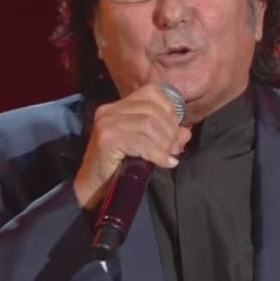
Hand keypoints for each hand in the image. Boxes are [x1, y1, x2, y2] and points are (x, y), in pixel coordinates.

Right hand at [73, 84, 191, 209]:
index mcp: (118, 106)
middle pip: (153, 110)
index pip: (152, 92)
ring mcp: (107, 123)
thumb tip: (186, 132)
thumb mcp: (146, 146)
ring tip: (168, 156)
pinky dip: (158, 154)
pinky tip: (164, 163)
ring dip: (164, 143)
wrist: (93, 188)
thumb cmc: (119, 166)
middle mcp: (110, 110)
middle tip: (174, 149)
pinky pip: (142, 142)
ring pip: (149, 124)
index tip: (174, 131)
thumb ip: (166, 136)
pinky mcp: (108, 139)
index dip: (169, 109)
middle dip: (170, 131)